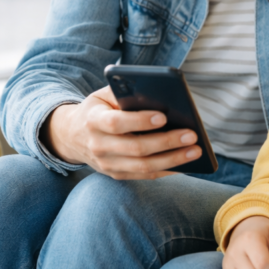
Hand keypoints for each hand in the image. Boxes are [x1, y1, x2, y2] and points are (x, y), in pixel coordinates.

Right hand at [42, 86, 200, 178]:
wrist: (72, 136)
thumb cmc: (98, 109)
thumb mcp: (103, 95)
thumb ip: (126, 92)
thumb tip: (160, 97)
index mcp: (93, 121)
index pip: (116, 123)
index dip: (139, 121)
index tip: (163, 116)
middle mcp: (98, 145)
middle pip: (135, 148)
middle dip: (167, 142)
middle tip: (192, 134)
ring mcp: (106, 164)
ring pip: (143, 166)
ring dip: (173, 160)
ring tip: (196, 150)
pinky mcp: (116, 175)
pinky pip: (145, 176)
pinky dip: (167, 170)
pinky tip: (185, 163)